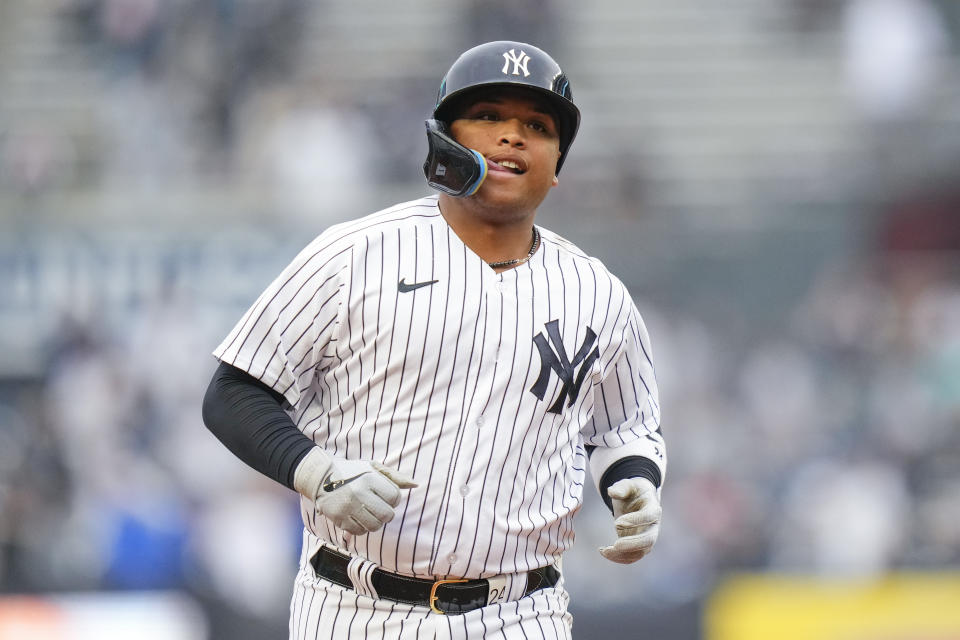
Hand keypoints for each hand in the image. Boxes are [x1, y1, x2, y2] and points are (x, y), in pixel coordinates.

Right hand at [294, 448, 417, 534]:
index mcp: (369, 478)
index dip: (394, 498)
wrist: (321, 477)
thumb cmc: (352, 472)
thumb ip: (395, 477)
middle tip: (379, 506)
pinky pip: (360, 532)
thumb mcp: (373, 468)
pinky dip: (362, 527)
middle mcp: (359, 493)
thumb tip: (416, 485)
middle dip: (387, 512)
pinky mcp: (338, 518)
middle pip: (387, 515)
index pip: (395, 497)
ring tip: (370, 512)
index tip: (386, 495)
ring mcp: (348, 507)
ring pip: (374, 526)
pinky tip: (358, 517)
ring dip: (376, 521)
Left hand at [599, 477, 660, 563]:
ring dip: (623, 555)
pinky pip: (632, 557)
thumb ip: (621, 488)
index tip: (616, 522)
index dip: (635, 520)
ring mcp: (647, 538)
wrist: (637, 500)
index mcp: (653, 508)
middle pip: (649, 539)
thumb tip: (611, 492)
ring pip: (640, 552)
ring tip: (605, 551)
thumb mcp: (627, 485)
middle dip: (632, 544)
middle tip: (616, 545)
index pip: (649, 516)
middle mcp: (653, 526)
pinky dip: (619, 558)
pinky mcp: (638, 546)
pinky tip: (603, 551)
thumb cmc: (632, 492)